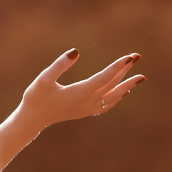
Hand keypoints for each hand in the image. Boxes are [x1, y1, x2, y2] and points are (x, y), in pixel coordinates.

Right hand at [16, 49, 145, 129]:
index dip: (118, 66)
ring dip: (127, 85)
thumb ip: (59, 65)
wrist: (32, 120)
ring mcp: (87, 108)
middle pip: (112, 84)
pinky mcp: (84, 112)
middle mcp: (87, 101)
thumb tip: (76, 52)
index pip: (104, 77)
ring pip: (113, 96)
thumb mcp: (43, 79)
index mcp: (79, 92)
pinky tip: (124, 92)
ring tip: (140, 77)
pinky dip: (117, 97)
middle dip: (126, 71)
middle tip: (138, 56)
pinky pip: (107, 105)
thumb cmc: (35, 98)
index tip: (130, 56)